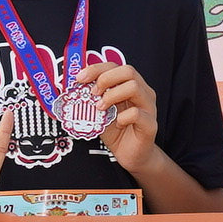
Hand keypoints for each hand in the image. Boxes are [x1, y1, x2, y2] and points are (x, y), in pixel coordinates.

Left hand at [75, 58, 161, 178]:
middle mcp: (143, 92)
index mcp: (130, 85)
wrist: (130, 155)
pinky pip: (136, 114)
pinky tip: (117, 125)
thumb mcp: (99, 111)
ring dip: (112, 96)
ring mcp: (148, 107)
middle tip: (92, 93)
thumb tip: (71, 87)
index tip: (79, 78)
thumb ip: (91, 98)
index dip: (96, 69)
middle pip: (128, 71)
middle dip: (105, 79)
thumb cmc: (115, 130)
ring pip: (134, 87)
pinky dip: (122, 118)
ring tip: (100, 109)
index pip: (115, 66)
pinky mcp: (150, 124)